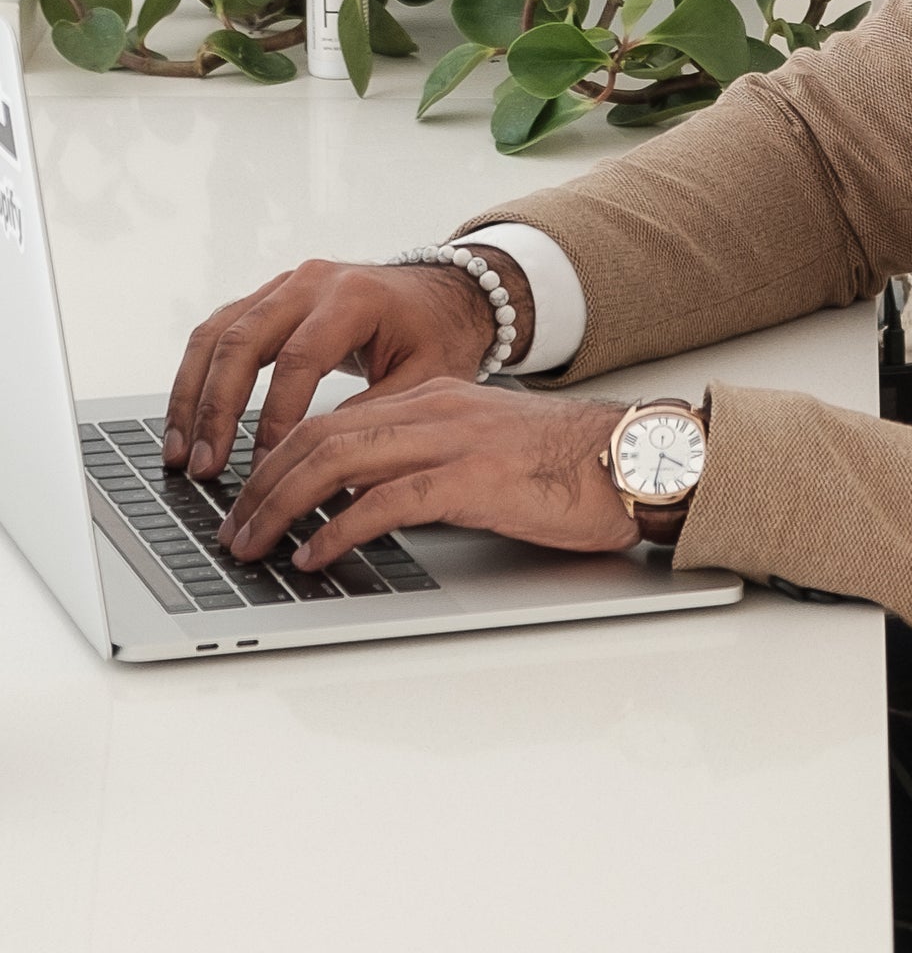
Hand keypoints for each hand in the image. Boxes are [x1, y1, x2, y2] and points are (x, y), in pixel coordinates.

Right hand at [165, 253, 530, 478]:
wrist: (443, 293)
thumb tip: (323, 466)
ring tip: (180, 454)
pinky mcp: (266, 300)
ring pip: (215, 336)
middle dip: (216, 410)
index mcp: (353, 298)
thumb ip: (376, 414)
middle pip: (241, 342)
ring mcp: (282, 287)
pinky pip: (216, 334)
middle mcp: (309, 283)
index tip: (265, 465)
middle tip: (205, 466)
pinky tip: (186, 424)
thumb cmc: (438, 335)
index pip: (298, 360)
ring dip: (191, 398)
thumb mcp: (428, 377)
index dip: (276, 416)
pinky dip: (195, 379)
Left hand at [220, 378, 639, 570]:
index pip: (330, 420)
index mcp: (432, 397)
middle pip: (316, 437)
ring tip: (254, 545)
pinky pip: (384, 502)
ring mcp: (450, 440)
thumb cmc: (573, 467)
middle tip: (232, 530)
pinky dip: (337, 529)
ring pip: (335, 462)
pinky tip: (315, 555)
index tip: (247, 499)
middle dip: (260, 485)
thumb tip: (372, 507)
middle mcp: (432, 409)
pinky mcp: (471, 479)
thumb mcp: (485, 451)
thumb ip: (430, 465)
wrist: (638, 459)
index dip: (275, 460)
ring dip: (281, 507)